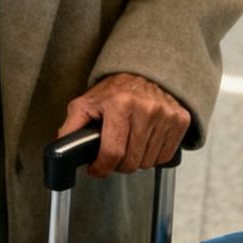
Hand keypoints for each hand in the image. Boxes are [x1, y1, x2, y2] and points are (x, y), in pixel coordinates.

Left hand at [55, 74, 189, 178]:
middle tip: (112, 155)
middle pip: (132, 161)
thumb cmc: (113, 91)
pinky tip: (144, 142)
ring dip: (136, 161)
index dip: (102, 167)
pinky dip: (153, 156)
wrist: (141, 73)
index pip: (113, 152)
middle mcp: (145, 109)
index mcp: (119, 105)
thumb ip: (71, 127)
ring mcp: (166, 115)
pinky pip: (165, 155)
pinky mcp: (180, 120)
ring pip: (148, 162)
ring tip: (128, 145)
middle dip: (117, 165)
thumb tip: (62, 149)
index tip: (96, 169)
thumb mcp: (86, 104)